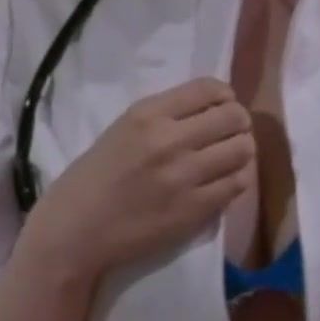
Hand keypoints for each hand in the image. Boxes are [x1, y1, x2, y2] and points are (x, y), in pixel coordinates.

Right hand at [37, 77, 254, 275]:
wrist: (76, 231)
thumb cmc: (92, 179)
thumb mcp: (121, 130)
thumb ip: (163, 118)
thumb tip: (210, 110)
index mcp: (146, 114)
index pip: (209, 89)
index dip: (225, 96)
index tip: (222, 106)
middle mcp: (169, 140)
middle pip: (234, 118)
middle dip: (238, 123)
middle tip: (230, 134)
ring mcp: (184, 176)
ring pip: (243, 150)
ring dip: (241, 151)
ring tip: (228, 159)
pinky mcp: (194, 210)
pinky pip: (237, 185)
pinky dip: (237, 179)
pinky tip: (224, 181)